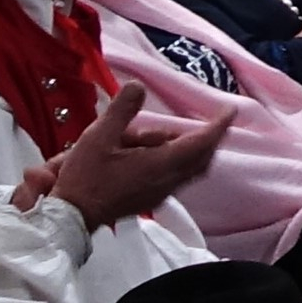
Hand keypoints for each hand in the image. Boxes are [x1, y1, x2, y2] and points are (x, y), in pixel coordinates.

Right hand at [25, 83, 234, 232]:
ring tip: (153, 134)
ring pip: (189, 169)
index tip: (230, 111)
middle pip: (202, 158)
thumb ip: (121, 110)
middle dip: (207, 137)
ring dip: (185, 148)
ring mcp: (160, 194)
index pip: (202, 143)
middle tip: (208, 119)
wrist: (70, 216)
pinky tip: (149, 151)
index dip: (218, 126)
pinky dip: (174, 160)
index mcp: (161, 165)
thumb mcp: (99, 136)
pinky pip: (175, 177)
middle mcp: (168, 182)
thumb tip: (137, 86)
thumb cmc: (85, 177)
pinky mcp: (150, 200)